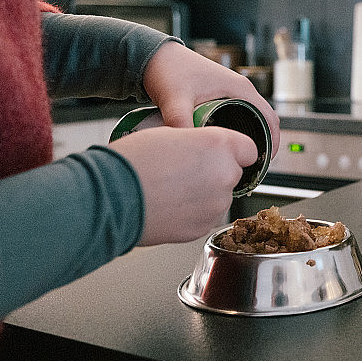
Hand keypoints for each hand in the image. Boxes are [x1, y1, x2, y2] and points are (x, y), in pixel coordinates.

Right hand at [109, 126, 257, 245]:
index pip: (249, 150)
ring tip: (172, 189)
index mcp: (220, 145)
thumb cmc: (133, 161)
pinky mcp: (203, 227)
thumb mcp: (170, 133)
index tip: (224, 153)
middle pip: (233, 174)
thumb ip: (198, 143)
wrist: (111, 195)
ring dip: (204, 194)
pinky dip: (192, 212)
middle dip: (216, 173)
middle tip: (186, 171)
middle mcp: (224, 175)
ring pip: (219, 197)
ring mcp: (215, 204)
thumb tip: (202, 150)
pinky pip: (205, 216)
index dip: (235, 151)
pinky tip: (169, 205)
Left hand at [142, 41, 279, 156]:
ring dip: (252, 138)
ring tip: (240, 158)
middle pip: (264, 120)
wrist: (153, 55)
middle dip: (264, 143)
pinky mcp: (220, 96)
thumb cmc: (168, 69)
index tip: (266, 162)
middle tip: (253, 167)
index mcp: (239, 88)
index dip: (273, 142)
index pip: (270, 118)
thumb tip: (186, 145)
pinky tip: (226, 145)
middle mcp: (239, 89)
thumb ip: (179, 121)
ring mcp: (230, 91)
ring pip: (252, 119)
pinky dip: (240, 131)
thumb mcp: (175, 99)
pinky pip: (240, 116)